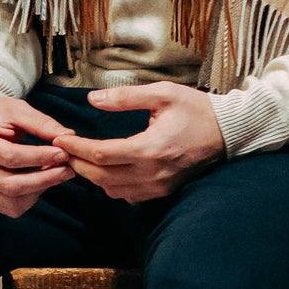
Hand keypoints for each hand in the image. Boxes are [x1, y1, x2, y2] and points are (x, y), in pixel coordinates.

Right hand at [0, 95, 76, 217]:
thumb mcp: (17, 110)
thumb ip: (42, 123)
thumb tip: (69, 137)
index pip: (10, 157)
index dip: (40, 157)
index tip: (63, 153)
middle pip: (11, 185)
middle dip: (45, 179)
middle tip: (67, 170)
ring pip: (12, 202)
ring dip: (39, 190)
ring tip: (55, 173)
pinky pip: (10, 207)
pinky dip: (30, 197)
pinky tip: (40, 181)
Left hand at [59, 82, 226, 203]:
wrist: (229, 132)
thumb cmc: (196, 110)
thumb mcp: (162, 94)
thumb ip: (125, 97)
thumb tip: (93, 100)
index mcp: (151, 148)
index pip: (102, 155)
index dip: (76, 149)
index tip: (60, 139)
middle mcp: (153, 173)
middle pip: (101, 177)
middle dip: (78, 164)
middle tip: (64, 150)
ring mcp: (159, 186)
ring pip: (112, 189)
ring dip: (92, 176)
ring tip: (80, 158)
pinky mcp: (163, 191)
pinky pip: (128, 195)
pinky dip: (110, 184)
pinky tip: (105, 169)